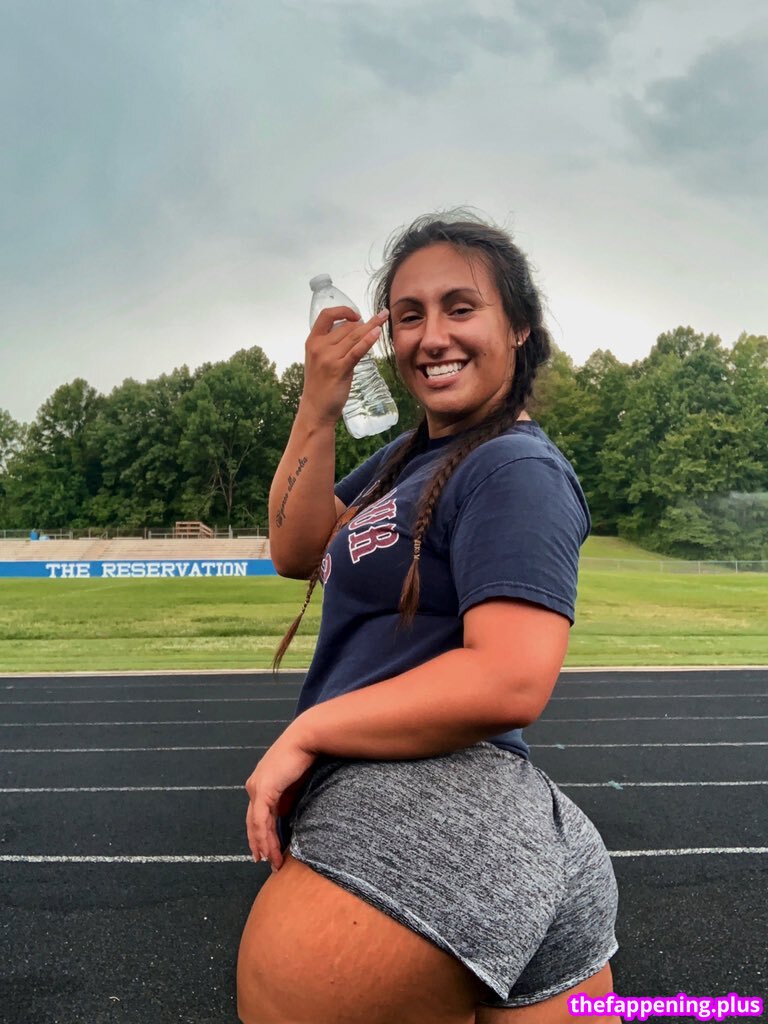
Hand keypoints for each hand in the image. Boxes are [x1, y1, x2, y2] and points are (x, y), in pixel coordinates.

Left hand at [244, 723, 316, 870]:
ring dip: (263, 845)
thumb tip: (283, 816)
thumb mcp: (293, 784)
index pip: (257, 814)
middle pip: (253, 822)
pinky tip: (269, 850)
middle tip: (265, 861)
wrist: (306, 739)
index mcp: (260, 784)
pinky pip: (261, 820)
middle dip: (259, 843)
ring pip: (256, 824)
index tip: (266, 850)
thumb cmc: (304, 757)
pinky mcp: (263, 791)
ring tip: (271, 861)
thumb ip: (285, 799)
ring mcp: (256, 789)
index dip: (260, 833)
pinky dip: (264, 837)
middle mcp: (254, 787)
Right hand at [300, 306, 389, 425]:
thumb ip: (331, 345)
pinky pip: (357, 350)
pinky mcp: (340, 369)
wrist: (315, 409)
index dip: (343, 311)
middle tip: (376, 324)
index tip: (356, 315)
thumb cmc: (320, 385)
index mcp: (312, 341)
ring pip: (354, 336)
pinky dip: (368, 340)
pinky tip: (378, 332)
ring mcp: (329, 358)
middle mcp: (319, 347)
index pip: (326, 315)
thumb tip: (353, 331)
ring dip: (371, 326)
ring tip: (384, 318)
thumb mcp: (319, 359)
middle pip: (346, 327)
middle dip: (363, 324)